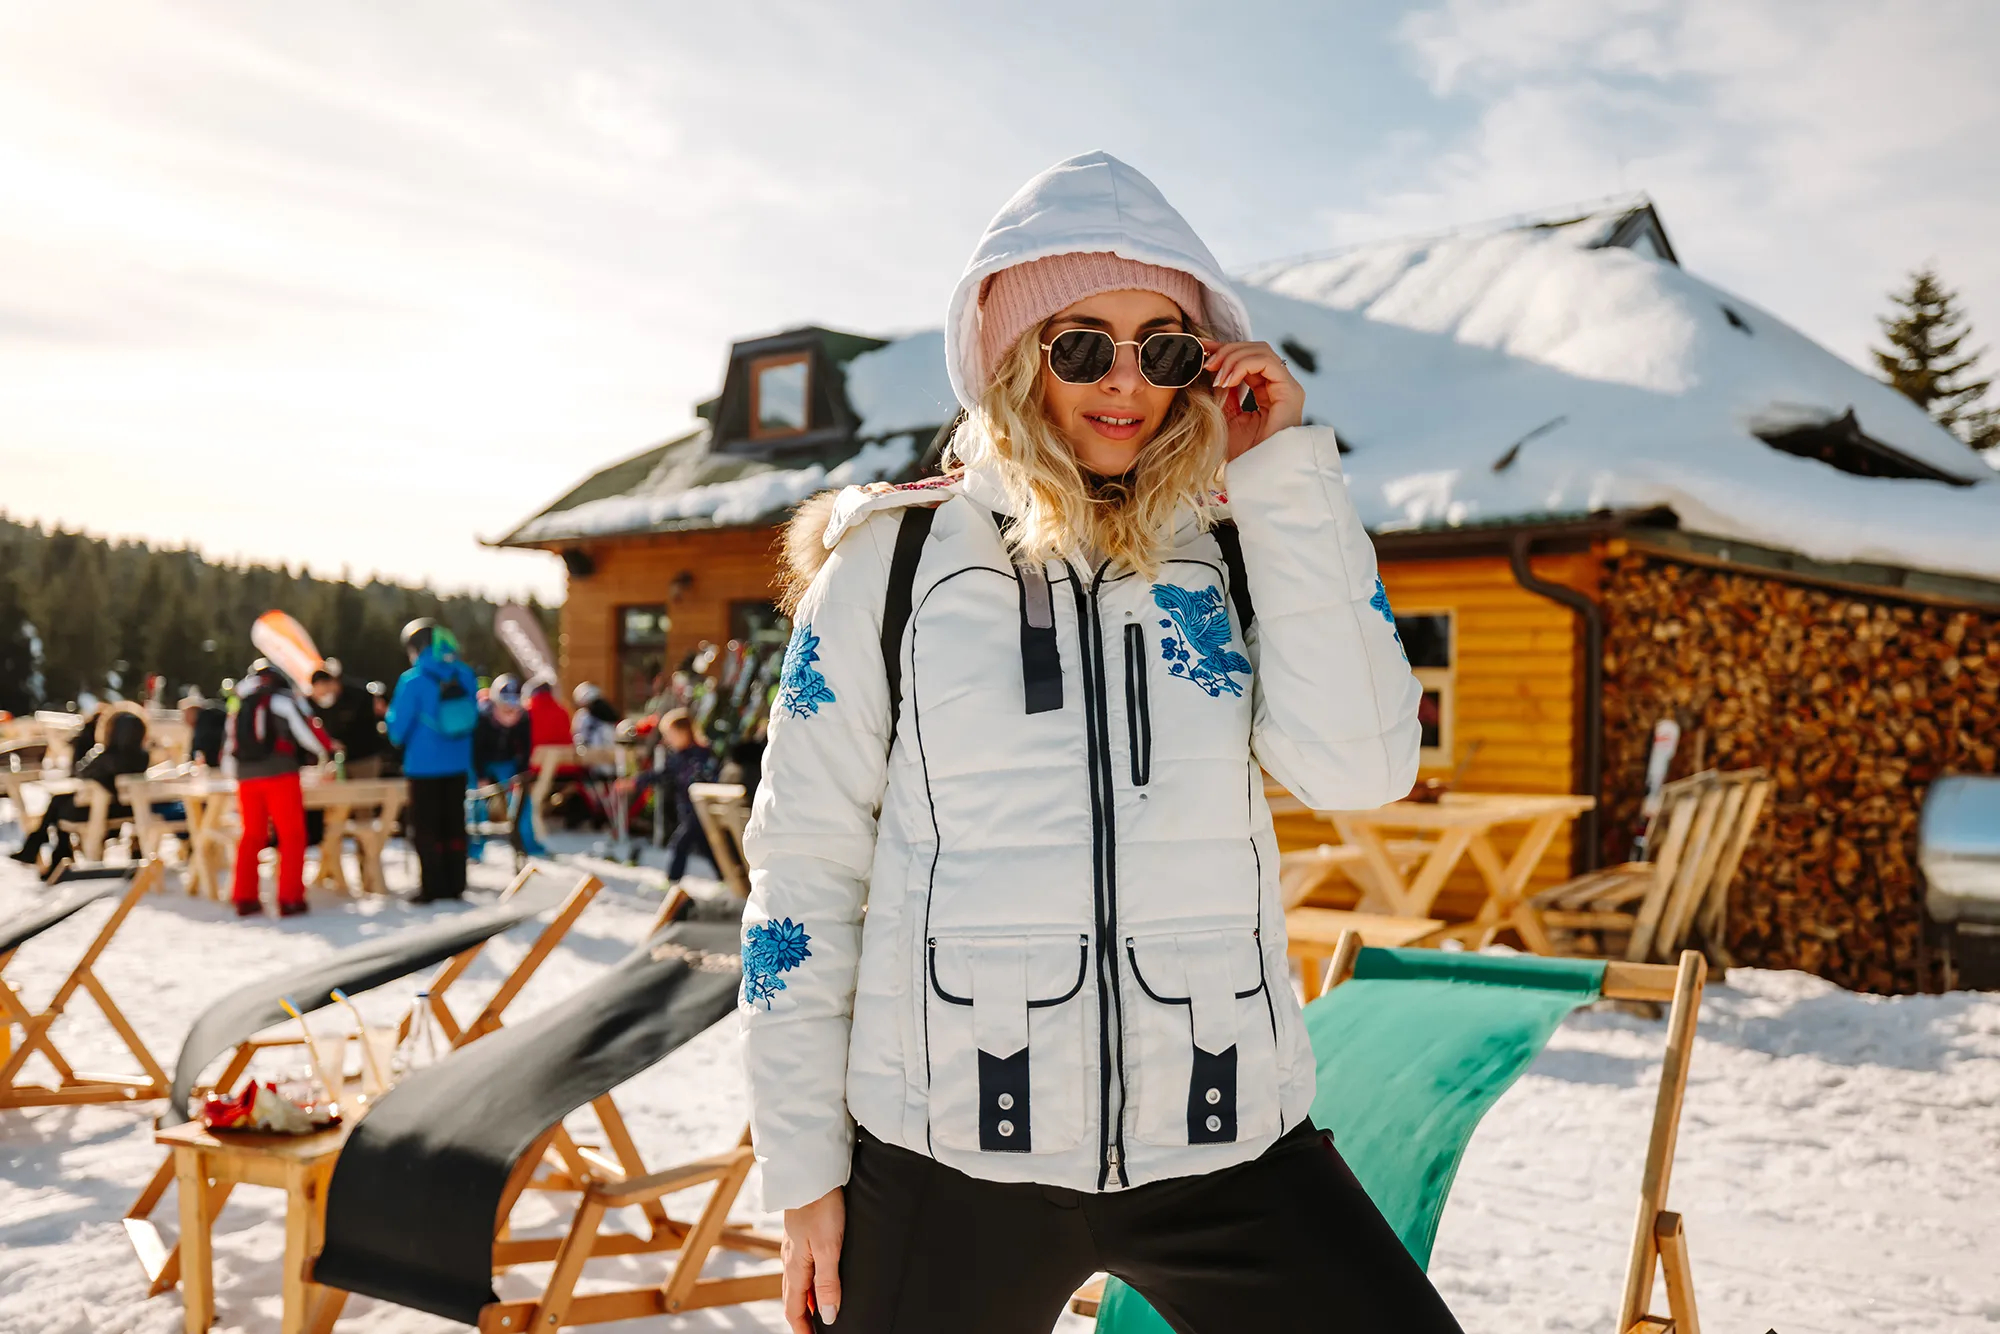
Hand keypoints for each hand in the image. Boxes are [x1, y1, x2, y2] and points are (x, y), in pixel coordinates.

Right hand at [782, 1187, 845, 1330]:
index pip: (793, 1309)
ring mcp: (793, 1247)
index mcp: (794, 1267)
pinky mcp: (800, 1235)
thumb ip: (828, 1283)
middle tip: (815, 1331)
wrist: (810, 1174)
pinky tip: (820, 1278)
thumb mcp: (829, 1248)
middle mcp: (789, 1260)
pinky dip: (808, 1282)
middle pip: (793, 1298)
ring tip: (821, 1312)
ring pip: (797, 1283)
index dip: (802, 1329)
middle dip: (802, 1318)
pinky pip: (801, 1267)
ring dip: (806, 1300)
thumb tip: (829, 1316)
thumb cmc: (821, 1207)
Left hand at [1202, 339, 1304, 461]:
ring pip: (1260, 351)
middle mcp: (1280, 386)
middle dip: (1227, 351)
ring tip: (1215, 374)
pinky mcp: (1290, 391)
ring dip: (1232, 358)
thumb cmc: (1244, 454)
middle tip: (1206, 362)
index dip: (1225, 350)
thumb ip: (1222, 394)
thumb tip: (1209, 371)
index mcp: (1267, 391)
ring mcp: (1287, 387)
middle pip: (1255, 349)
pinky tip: (1227, 380)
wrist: (1259, 474)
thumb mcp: (1226, 417)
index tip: (1203, 350)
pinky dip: (1242, 366)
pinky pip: (1266, 363)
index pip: (1248, 359)